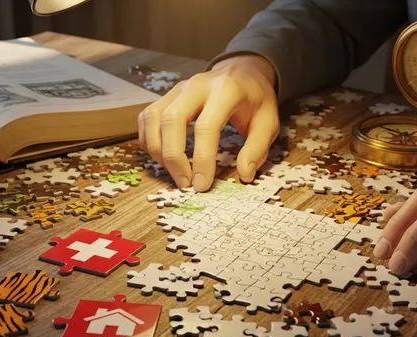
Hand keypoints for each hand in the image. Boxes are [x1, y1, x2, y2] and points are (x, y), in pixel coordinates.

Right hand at [137, 54, 279, 191]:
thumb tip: (244, 174)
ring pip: (154, 119)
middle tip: (184, 184)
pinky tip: (162, 158)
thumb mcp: (269, 122)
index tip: (202, 184)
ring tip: (174, 173)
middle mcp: (196, 86)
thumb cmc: (255, 99)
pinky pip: (147, 118)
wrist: (242, 72)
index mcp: (225, 91)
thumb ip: (257, 148)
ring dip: (158, 152)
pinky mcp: (166, 95)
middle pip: (172, 121)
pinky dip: (148, 140)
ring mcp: (177, 89)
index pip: (206, 126)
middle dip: (174, 158)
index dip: (201, 159)